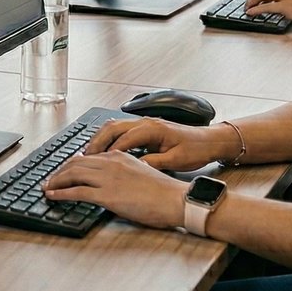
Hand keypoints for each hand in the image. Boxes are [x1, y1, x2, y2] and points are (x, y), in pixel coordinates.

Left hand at [43, 150, 190, 229]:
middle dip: (59, 172)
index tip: (63, 171)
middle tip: (50, 179)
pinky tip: (53, 196)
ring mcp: (108, 178)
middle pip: (75, 163)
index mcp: (119, 156)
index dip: (71, 164)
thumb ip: (122, 171)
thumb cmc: (163, 191)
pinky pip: (77, 192)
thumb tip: (108, 180)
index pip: (87, 157)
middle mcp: (111, 163)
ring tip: (47, 187)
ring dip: (56, 181)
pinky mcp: (107, 195)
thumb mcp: (140, 172)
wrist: (175, 200)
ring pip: (73, 174)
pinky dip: (61, 193)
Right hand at [79, 117, 234, 172]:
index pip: (122, 140)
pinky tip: (103, 150)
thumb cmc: (196, 150)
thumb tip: (134, 168)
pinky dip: (108, 138)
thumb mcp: (176, 161)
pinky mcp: (145, 127)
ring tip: (87, 154)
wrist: (210, 141)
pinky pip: (120, 129)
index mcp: (152, 129)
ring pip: (114, 126)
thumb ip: (154, 162)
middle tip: (81, 158)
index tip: (93, 164)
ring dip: (99, 139)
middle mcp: (145, 122)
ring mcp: (144, 123)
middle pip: (111, 127)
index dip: (106, 152)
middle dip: (95, 142)